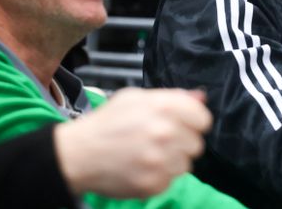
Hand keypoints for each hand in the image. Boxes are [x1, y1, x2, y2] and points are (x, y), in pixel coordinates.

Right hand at [54, 87, 211, 197]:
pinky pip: (171, 181)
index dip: (194, 123)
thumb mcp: (136, 98)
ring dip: (172, 161)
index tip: (184, 125)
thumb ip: (173, 96)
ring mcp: (160, 160)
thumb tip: (200, 98)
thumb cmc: (107, 123)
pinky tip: (142, 167)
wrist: (78, 154)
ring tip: (150, 155)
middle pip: (197, 144)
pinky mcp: (153, 184)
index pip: (203, 120)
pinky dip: (160, 176)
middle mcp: (165, 132)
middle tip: (162, 141)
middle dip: (182, 143)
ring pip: (186, 165)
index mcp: (164, 107)